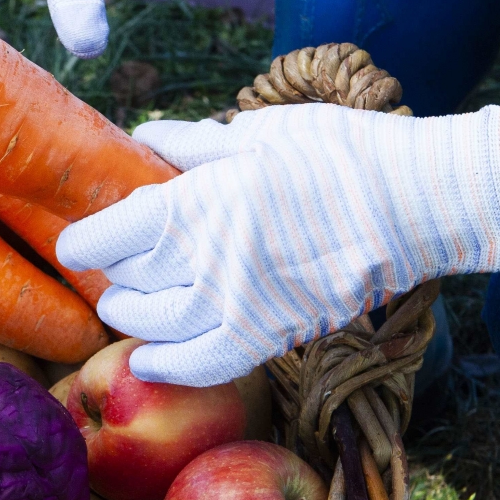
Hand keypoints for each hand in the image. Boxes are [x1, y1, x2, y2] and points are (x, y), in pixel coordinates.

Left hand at [55, 103, 499, 385]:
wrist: (416, 204)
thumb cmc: (341, 154)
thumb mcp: (260, 132)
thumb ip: (194, 143)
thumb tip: (145, 136)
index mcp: (192, 204)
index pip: (102, 240)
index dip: (84, 240)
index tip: (84, 238)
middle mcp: (203, 264)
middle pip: (124, 283)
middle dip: (115, 271)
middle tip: (124, 260)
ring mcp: (235, 308)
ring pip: (150, 329)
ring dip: (131, 316)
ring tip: (133, 301)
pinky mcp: (268, 338)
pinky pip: (198, 367)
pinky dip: (165, 366)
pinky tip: (149, 359)